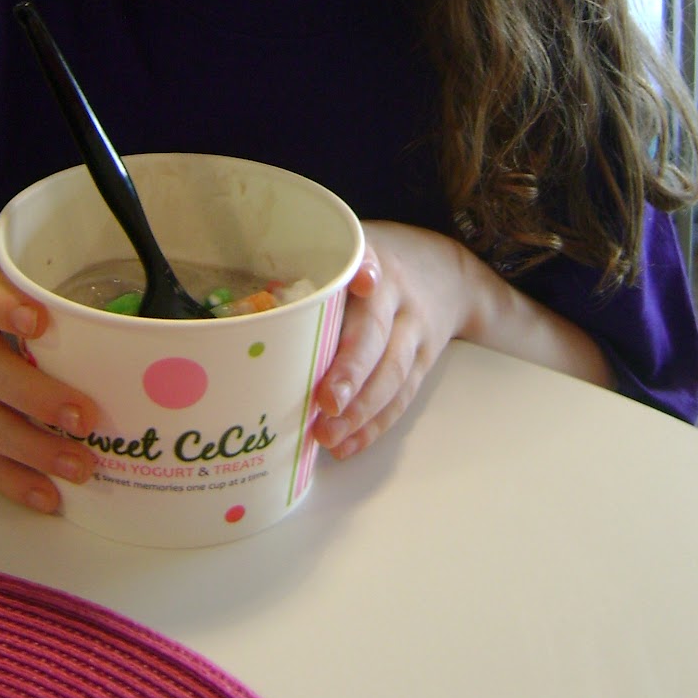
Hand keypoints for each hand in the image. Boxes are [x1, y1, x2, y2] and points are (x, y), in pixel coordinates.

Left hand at [312, 222, 473, 460]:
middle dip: (352, 369)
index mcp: (372, 260)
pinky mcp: (424, 361)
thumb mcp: (350, 252)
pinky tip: (348, 444)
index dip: (365, 272)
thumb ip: (312, 274)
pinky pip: (402, 396)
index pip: (369, 262)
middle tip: (325, 403)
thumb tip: (251, 311)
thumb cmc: (375, 267)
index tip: (362, 283)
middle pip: (377, 331)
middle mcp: (397, 294)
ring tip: (328, 436)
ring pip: (394, 372)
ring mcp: (415, 330)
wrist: (445, 273)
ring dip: (361, 410)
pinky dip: (374, 424)